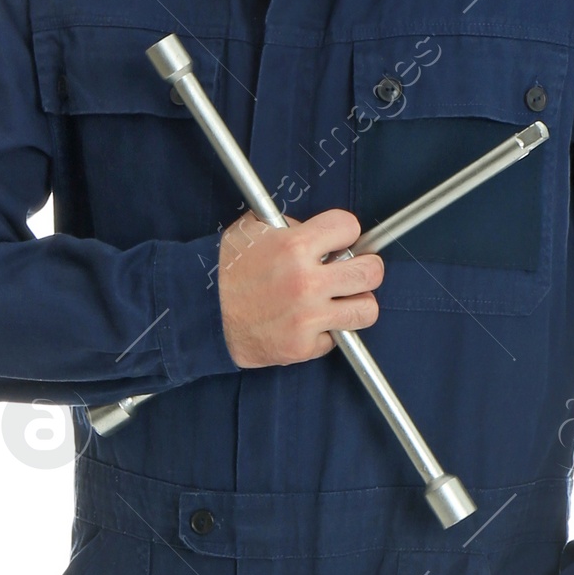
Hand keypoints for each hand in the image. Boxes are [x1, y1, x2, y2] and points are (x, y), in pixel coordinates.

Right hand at [218, 206, 382, 368]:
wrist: (201, 314)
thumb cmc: (226, 272)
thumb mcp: (253, 231)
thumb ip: (290, 227)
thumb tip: (321, 234)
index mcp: (295, 246)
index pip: (350, 227)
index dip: (345, 233)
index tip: (338, 242)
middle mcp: (306, 282)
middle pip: (371, 271)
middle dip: (365, 268)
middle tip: (352, 272)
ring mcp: (307, 317)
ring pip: (366, 311)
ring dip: (357, 304)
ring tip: (340, 301)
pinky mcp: (302, 346)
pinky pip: (336, 338)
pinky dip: (325, 333)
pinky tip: (307, 324)